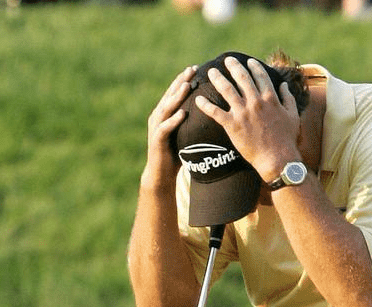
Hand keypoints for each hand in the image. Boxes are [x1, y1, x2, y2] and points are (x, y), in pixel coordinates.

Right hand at [143, 65, 197, 185]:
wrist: (161, 173)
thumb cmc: (176, 153)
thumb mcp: (187, 133)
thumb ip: (195, 121)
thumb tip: (215, 112)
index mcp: (166, 113)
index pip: (175, 92)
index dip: (184, 79)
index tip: (195, 68)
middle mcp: (159, 116)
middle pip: (170, 94)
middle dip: (181, 81)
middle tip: (191, 70)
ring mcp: (157, 127)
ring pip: (167, 108)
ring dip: (176, 96)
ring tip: (186, 86)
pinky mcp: (157, 140)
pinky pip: (166, 128)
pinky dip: (174, 120)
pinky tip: (183, 113)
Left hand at [194, 56, 301, 182]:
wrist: (277, 159)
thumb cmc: (287, 139)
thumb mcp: (293, 116)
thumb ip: (289, 98)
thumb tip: (284, 85)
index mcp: (270, 98)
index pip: (260, 76)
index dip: (253, 67)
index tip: (248, 61)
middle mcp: (255, 102)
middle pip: (241, 78)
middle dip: (233, 66)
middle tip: (226, 60)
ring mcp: (243, 113)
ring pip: (226, 90)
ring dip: (217, 78)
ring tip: (211, 72)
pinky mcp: (232, 125)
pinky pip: (215, 112)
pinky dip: (205, 105)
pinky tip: (198, 99)